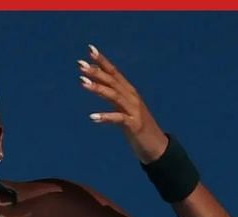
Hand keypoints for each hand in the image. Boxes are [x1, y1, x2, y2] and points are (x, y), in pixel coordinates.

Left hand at [78, 44, 169, 164]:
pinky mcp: (134, 125)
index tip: (90, 49)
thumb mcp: (125, 108)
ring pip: (114, 96)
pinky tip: (92, 117)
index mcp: (130, 92)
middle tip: (81, 64)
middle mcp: (132, 97)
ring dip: (98, 88)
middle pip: (113, 81)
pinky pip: (119, 119)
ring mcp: (134, 111)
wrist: (157, 146)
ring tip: (82, 83)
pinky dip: (106, 117)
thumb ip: (114, 95)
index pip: (115, 72)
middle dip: (97, 72)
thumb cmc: (138, 127)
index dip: (103, 61)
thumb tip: (98, 83)